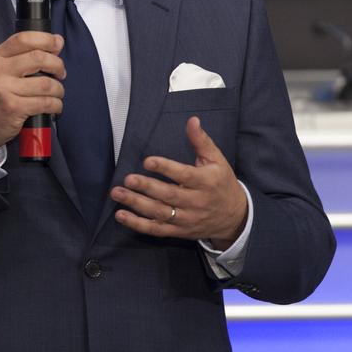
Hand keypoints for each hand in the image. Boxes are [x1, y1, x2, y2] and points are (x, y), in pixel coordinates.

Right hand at [0, 31, 65, 154]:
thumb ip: (22, 56)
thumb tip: (56, 42)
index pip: (24, 39)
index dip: (46, 39)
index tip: (57, 44)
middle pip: (39, 58)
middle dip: (57, 65)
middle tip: (60, 73)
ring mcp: (5, 90)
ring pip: (46, 83)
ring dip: (58, 89)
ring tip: (57, 93)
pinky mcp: (14, 108)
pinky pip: (45, 103)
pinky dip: (56, 105)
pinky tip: (54, 106)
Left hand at [111, 116, 247, 247]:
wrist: (234, 216)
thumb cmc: (221, 183)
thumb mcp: (217, 160)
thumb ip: (201, 141)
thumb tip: (192, 120)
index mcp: (206, 182)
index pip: (184, 175)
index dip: (165, 168)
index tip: (148, 161)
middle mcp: (196, 202)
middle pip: (168, 195)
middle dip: (146, 187)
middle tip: (128, 179)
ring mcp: (187, 219)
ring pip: (160, 213)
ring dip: (136, 204)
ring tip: (118, 194)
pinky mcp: (179, 231)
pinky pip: (156, 229)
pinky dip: (138, 224)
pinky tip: (121, 215)